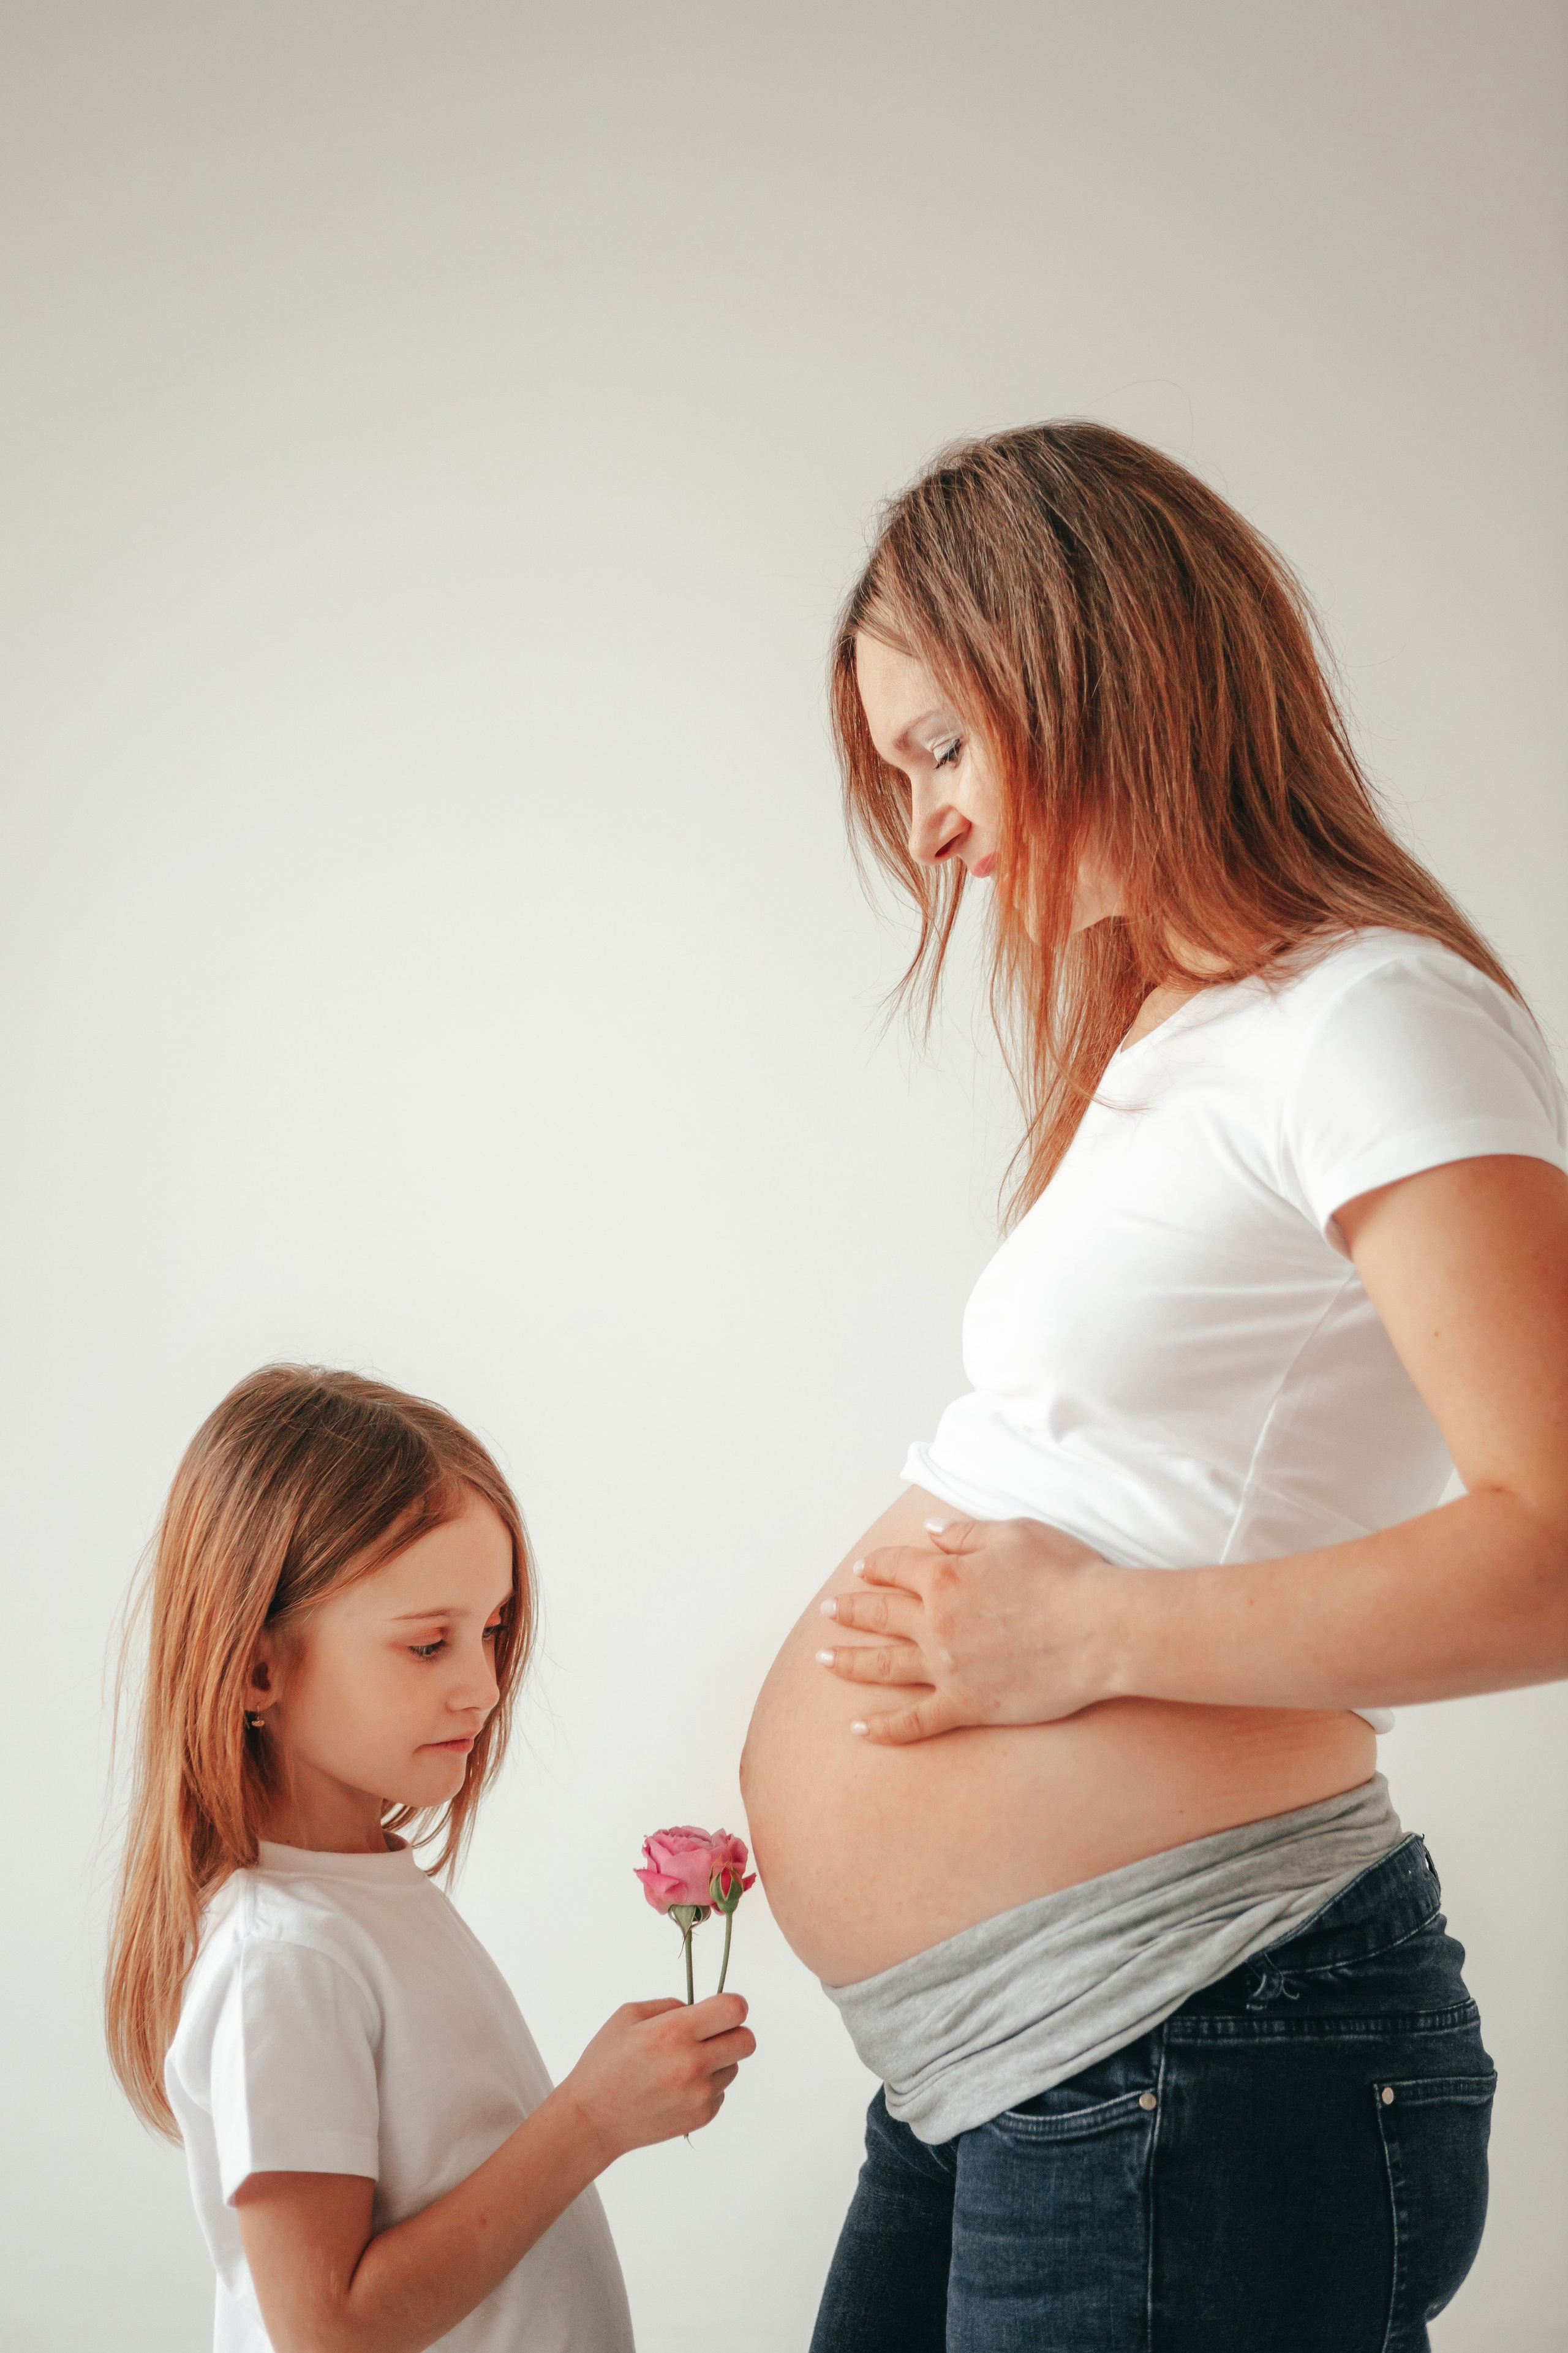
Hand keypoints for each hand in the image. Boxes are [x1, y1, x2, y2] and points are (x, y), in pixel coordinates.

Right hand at [559, 1995, 754, 2160]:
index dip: (732, 2006)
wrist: (592, 2120)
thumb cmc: (605, 2063)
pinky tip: (677, 2087)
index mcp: (674, 2032)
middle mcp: (693, 2065)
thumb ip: (671, 2006)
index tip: (720, 2009)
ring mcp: (699, 2095)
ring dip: (718, 2061)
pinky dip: (707, 2086)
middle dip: (732, 2032)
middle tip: (709, 2035)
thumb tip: (700, 2009)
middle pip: (747, 2041)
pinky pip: (721, 2091)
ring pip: (734, 2067)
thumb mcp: (628, 2016)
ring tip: (682, 2065)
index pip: (734, 2010)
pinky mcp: (701, 2117)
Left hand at [815, 1514, 1120, 1743]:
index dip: (877, 1566)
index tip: (864, 1569)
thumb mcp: (1015, 1534)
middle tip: (828, 1611)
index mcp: (946, 1577)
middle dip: (850, 1611)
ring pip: (884, 1667)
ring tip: (823, 1661)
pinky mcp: (967, 1706)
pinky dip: (885, 1728)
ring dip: (850, 1661)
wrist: (1101, 1631)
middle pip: (879, 1615)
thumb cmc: (1066, 1576)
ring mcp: (947, 1669)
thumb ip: (965, 1534)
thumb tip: (929, 1531)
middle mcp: (936, 1623)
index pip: (897, 1567)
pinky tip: (859, 1728)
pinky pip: (915, 1721)